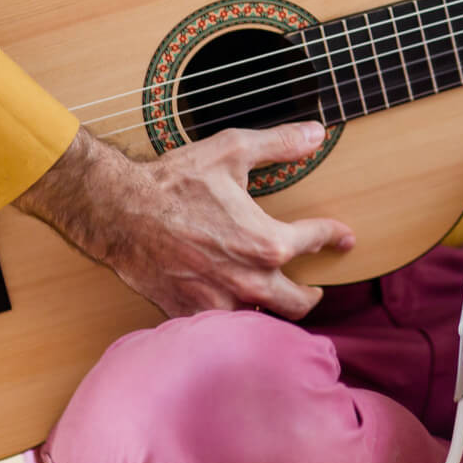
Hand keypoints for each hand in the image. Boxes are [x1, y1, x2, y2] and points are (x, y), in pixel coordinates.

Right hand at [14, 122, 354, 318]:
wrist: (118, 211)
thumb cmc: (174, 181)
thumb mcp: (232, 151)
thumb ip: (280, 145)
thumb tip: (316, 133)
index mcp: (267, 243)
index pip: (316, 242)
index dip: (334, 236)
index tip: (343, 238)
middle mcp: (249, 282)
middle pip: (301, 303)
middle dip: (313, 293)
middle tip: (316, 286)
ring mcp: (220, 304)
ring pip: (264, 322)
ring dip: (274, 313)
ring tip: (277, 301)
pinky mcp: (190, 315)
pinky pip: (224, 329)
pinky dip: (235, 322)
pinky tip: (235, 310)